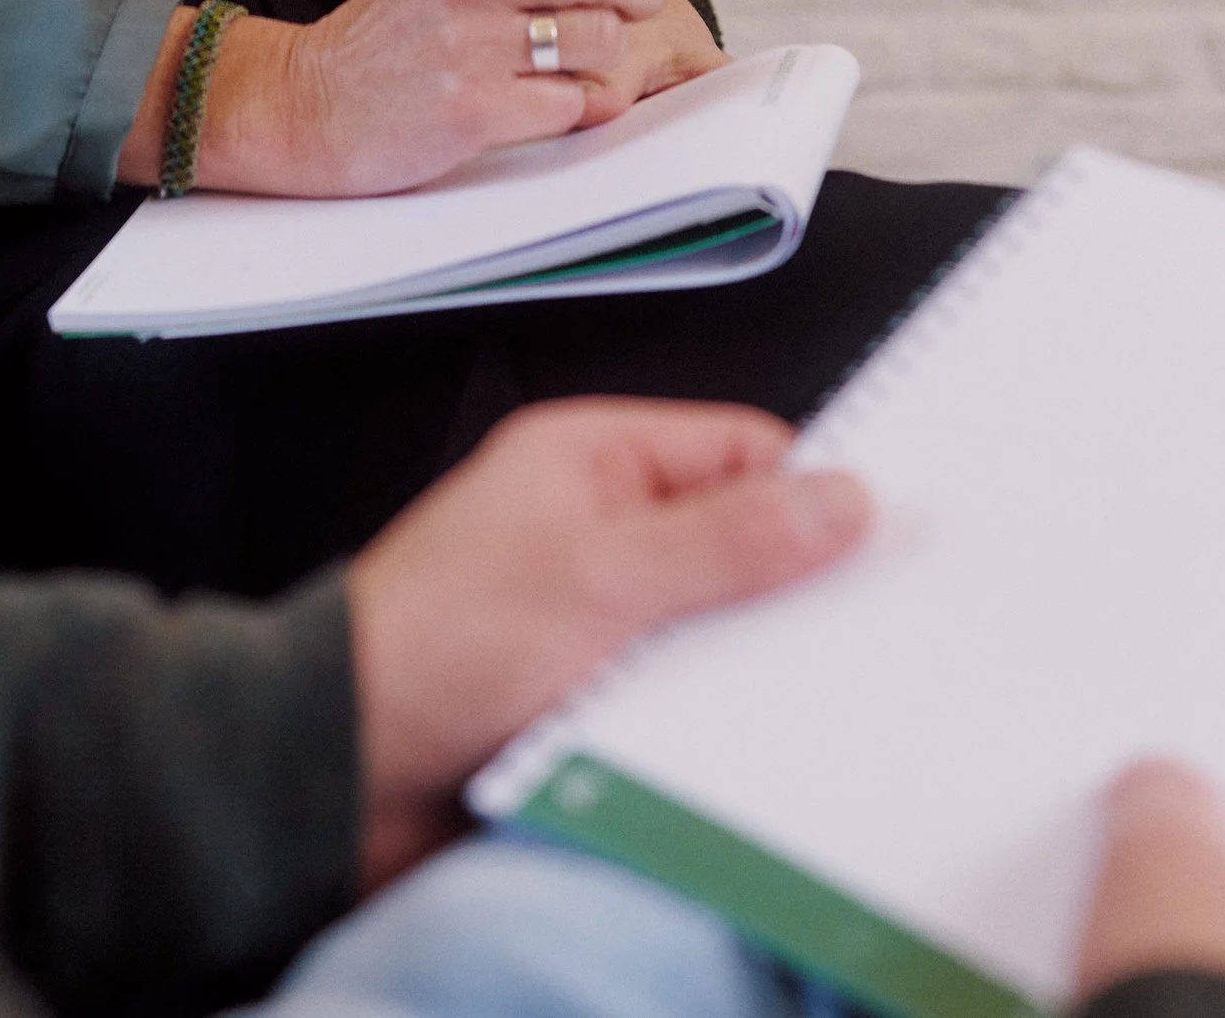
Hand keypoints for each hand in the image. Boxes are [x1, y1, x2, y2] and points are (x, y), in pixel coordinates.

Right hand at [202, 0, 712, 193]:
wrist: (312, 104)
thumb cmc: (391, 31)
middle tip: (637, 3)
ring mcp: (471, 41)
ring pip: (603, 38)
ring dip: (605, 57)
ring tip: (567, 62)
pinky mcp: (476, 108)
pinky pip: (576, 103)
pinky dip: (575, 107)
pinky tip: (538, 102)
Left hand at [347, 399, 868, 886]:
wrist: (336, 773)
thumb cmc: (430, 647)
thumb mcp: (601, 577)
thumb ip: (728, 540)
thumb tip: (841, 497)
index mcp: (590, 461)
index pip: (739, 451)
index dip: (813, 494)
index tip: (887, 543)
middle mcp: (594, 530)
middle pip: (735, 547)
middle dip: (790, 594)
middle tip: (866, 639)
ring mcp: (591, 621)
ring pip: (715, 635)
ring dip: (749, 674)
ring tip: (802, 708)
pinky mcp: (587, 703)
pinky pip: (680, 704)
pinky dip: (711, 728)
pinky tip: (743, 761)